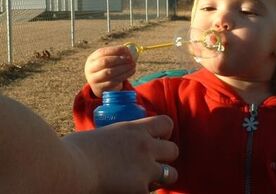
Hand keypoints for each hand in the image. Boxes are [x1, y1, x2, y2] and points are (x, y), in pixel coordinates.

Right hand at [63, 115, 178, 193]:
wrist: (66, 168)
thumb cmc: (71, 151)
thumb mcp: (99, 136)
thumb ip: (115, 141)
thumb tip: (110, 150)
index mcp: (134, 129)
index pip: (166, 124)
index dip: (164, 134)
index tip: (154, 141)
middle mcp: (145, 146)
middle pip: (174, 150)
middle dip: (164, 159)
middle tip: (149, 167)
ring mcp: (145, 168)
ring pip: (171, 174)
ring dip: (160, 179)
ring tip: (142, 183)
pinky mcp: (140, 189)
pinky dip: (142, 193)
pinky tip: (127, 193)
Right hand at [85, 46, 135, 96]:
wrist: (100, 85)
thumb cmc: (108, 68)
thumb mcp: (109, 60)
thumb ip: (118, 54)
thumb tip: (131, 50)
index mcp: (92, 58)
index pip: (102, 52)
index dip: (116, 50)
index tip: (127, 50)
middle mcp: (90, 68)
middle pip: (105, 62)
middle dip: (119, 59)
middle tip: (131, 59)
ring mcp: (94, 79)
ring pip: (109, 72)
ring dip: (123, 68)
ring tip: (133, 65)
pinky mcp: (100, 88)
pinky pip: (113, 81)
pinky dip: (124, 76)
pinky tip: (131, 72)